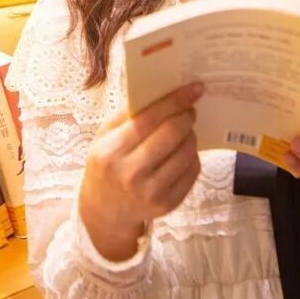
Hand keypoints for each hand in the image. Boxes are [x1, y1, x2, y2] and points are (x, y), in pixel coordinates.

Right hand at [78, 82, 203, 260]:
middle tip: (190, 110)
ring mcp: (152, 192)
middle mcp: (131, 174)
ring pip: (187, 152)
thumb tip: (161, 90)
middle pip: (172, 134)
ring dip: (191, 135)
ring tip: (184, 131)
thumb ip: (128, 113)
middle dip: (186, 116)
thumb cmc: (107, 163)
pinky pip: (192, 171)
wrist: (105, 210)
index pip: (149, 119)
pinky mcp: (169, 204)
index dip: (174, 101)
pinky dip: (192, 156)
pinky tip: (183, 152)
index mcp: (111, 151)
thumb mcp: (105, 136)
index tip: (194, 89)